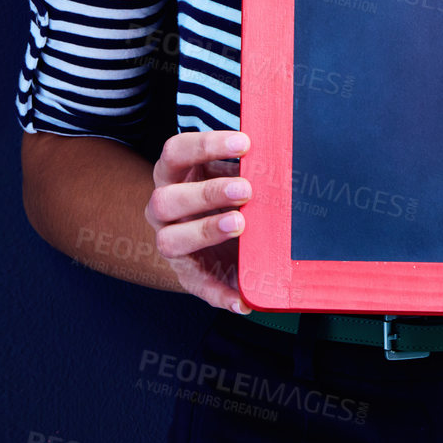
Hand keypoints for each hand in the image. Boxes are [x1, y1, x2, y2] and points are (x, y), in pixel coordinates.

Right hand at [144, 130, 253, 313]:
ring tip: (240, 225)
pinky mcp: (188, 275)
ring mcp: (171, 242)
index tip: (244, 143)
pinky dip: (220, 294)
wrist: (209, 233)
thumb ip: (245, 165)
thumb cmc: (226, 192)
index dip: (205, 145)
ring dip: (206, 231)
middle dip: (207, 192)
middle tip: (246, 189)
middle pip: (165, 199)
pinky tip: (242, 299)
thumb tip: (278, 151)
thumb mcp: (229, 172)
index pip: (175, 152)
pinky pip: (199, 287)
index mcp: (173, 174)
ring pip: (170, 240)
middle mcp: (163, 208)